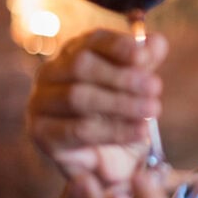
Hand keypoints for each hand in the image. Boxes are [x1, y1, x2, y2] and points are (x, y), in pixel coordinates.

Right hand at [27, 29, 168, 184]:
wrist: (111, 156)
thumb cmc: (123, 110)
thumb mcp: (139, 83)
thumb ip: (147, 60)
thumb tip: (156, 43)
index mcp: (76, 51)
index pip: (94, 41)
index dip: (119, 46)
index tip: (145, 58)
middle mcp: (52, 72)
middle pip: (81, 67)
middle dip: (123, 77)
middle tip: (156, 88)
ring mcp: (41, 102)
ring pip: (78, 97)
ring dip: (120, 104)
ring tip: (152, 110)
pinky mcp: (41, 132)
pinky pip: (76, 130)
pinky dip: (113, 130)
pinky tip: (139, 131)